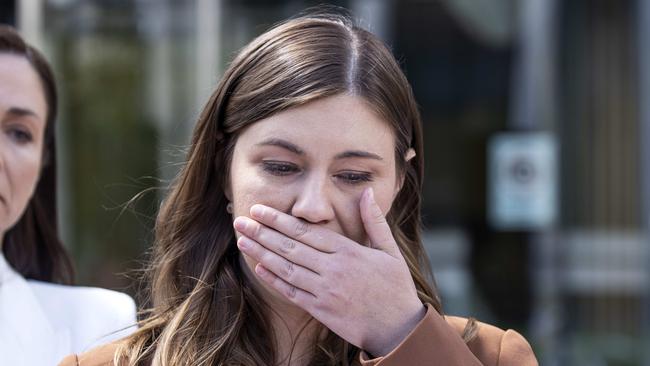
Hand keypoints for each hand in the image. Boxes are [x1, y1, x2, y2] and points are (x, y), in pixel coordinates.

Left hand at [233, 187, 425, 355]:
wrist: (399, 328)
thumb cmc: (395, 287)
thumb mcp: (390, 250)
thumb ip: (374, 221)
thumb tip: (368, 192)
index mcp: (348, 251)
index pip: (306, 232)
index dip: (279, 220)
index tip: (260, 210)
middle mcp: (333, 269)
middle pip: (290, 247)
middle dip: (263, 233)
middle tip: (241, 221)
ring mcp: (325, 291)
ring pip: (286, 268)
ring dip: (262, 253)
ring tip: (242, 240)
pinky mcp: (321, 310)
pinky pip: (292, 292)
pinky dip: (274, 280)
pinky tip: (259, 268)